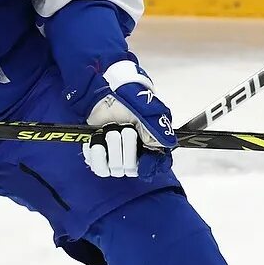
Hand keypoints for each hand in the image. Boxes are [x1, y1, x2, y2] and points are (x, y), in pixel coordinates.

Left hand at [80, 58, 176, 177]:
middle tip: (126, 130)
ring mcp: (115, 160)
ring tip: (111, 131)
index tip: (145, 158)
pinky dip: (98, 156)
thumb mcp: (151, 113)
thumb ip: (160, 130)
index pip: (154, 167)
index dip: (149, 165)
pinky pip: (99, 168)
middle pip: (131, 169)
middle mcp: (133, 157)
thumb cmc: (129, 103)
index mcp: (150, 148)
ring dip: (113, 149)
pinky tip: (98, 142)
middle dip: (128, 149)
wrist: (106, 95)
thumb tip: (165, 146)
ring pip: (116, 170)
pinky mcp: (98, 159)